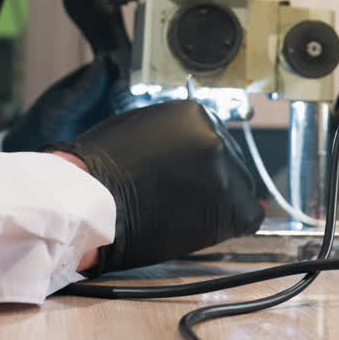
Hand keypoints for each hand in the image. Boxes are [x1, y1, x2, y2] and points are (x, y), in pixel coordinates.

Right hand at [46, 100, 264, 274]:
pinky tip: (202, 226)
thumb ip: (172, 138)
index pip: (214, 139)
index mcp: (193, 113)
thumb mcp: (139, 130)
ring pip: (238, 190)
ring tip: (178, 212)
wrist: (91, 201)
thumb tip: (197, 153)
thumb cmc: (101, 169)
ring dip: (216, 203)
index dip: (200, 165)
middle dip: (210, 182)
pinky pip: (248, 216)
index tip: (185, 178)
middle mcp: (214, 137)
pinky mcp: (226, 204)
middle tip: (179, 199)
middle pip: (230, 163)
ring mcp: (222, 171)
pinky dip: (231, 223)